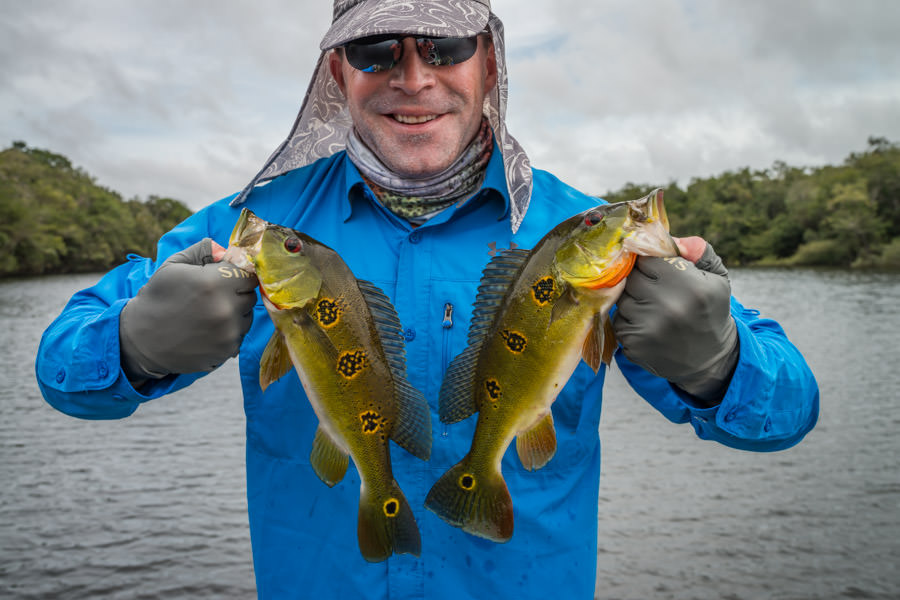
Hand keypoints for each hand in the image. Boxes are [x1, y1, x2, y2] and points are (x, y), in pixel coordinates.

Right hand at [119, 238, 257, 384]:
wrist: (140, 340)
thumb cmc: (157, 298)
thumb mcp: (173, 266)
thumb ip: (202, 251)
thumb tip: (225, 247)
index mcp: (213, 283)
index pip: (248, 274)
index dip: (237, 274)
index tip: (225, 278)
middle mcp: (226, 309)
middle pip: (250, 295)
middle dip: (236, 292)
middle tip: (214, 296)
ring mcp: (228, 333)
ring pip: (247, 317)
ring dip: (234, 313)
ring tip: (208, 314)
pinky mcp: (227, 350)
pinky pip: (240, 335)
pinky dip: (228, 332)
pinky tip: (207, 330)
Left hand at [612, 238, 738, 405]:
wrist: (710, 360)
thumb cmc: (710, 311)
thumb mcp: (715, 278)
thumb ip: (697, 250)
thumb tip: (671, 238)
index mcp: (689, 285)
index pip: (646, 258)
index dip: (648, 262)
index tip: (655, 269)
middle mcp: (667, 306)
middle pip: (631, 277)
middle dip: (640, 281)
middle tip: (656, 291)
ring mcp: (648, 327)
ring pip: (622, 299)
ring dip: (633, 301)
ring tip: (654, 310)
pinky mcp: (633, 344)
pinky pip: (618, 320)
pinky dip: (629, 321)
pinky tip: (648, 326)